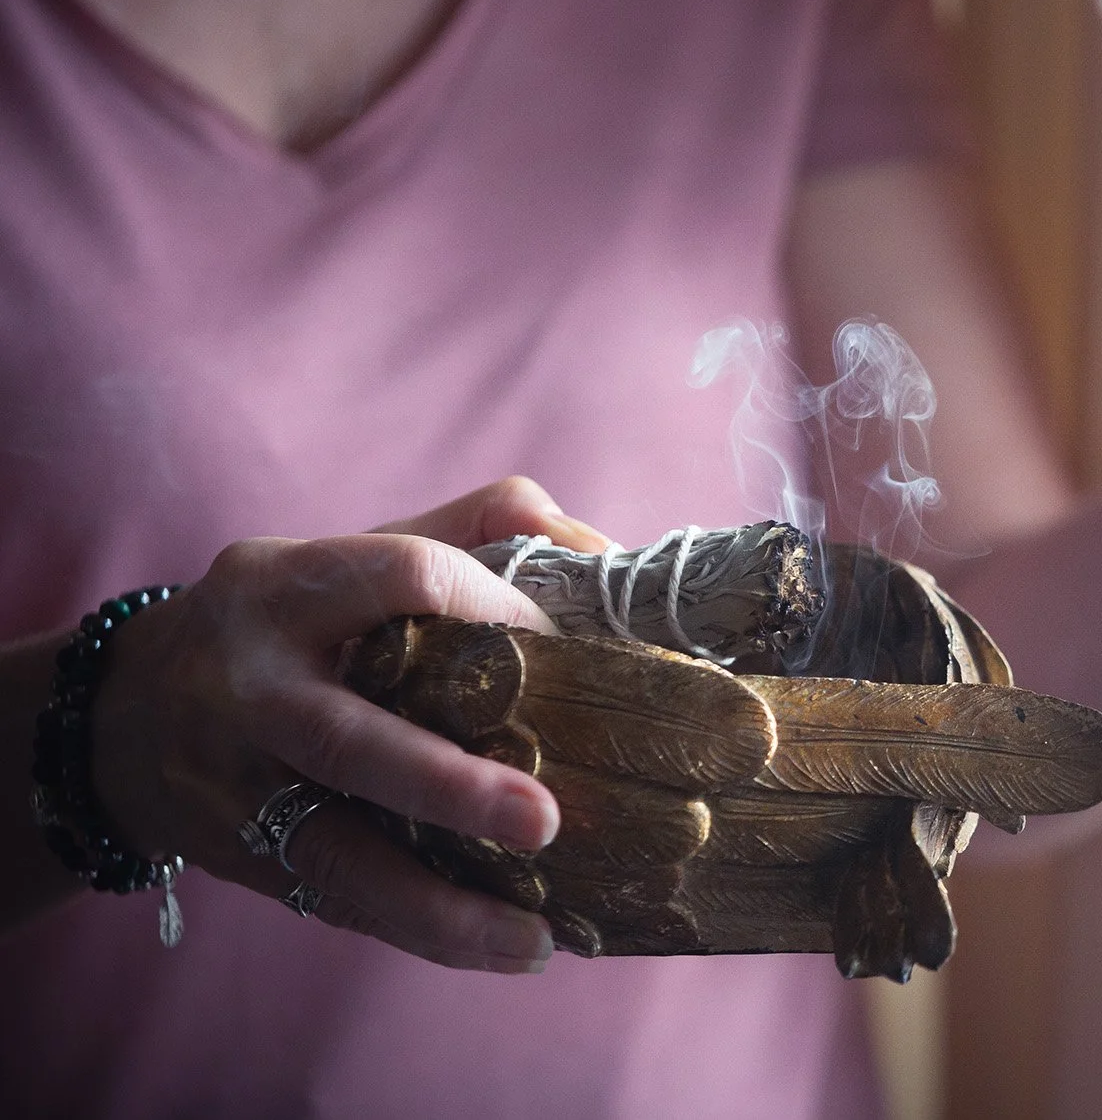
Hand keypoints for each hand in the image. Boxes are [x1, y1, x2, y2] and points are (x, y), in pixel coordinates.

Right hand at [90, 476, 611, 972]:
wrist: (123, 714)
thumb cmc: (291, 622)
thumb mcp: (352, 553)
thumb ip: (474, 532)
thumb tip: (599, 551)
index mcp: (286, 584)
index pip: (400, 574)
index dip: (494, 607)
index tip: (571, 650)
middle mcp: (251, 683)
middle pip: (345, 738)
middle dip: (448, 787)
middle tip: (544, 823)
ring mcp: (239, 781)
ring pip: (336, 852)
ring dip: (441, 904)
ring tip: (535, 937)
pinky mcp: (244, 854)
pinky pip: (340, 902)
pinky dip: (425, 931)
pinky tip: (507, 948)